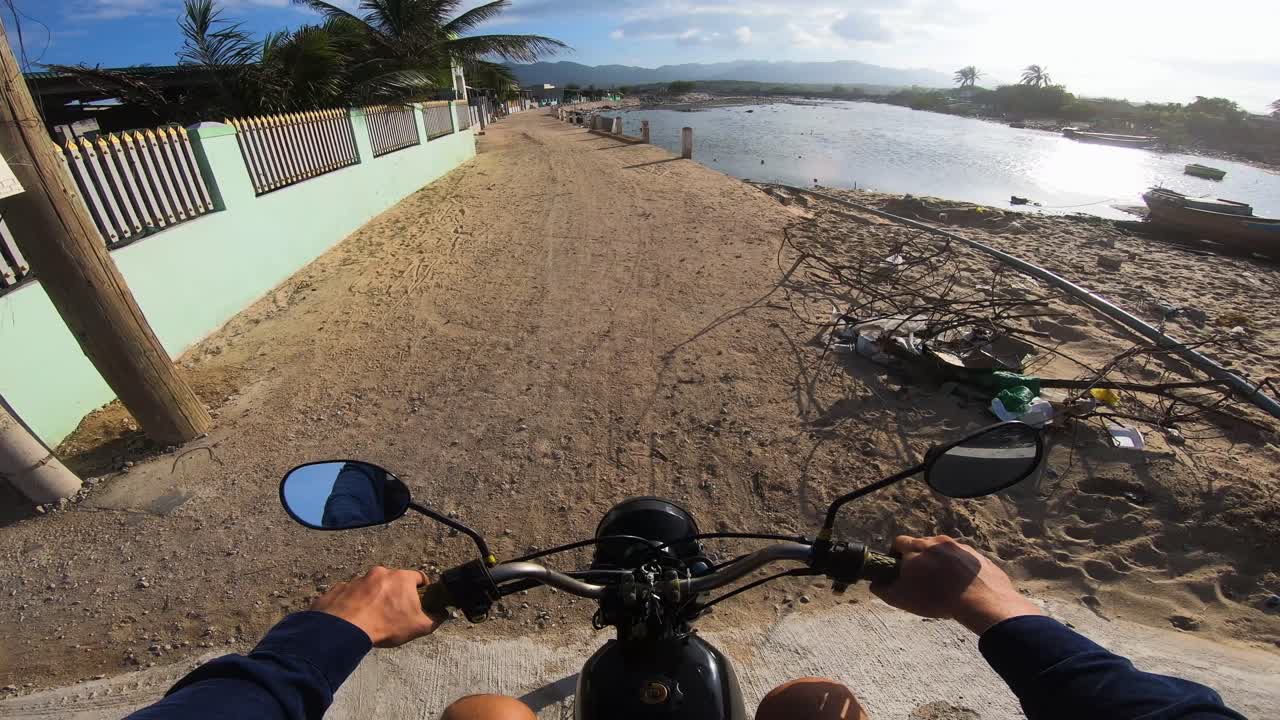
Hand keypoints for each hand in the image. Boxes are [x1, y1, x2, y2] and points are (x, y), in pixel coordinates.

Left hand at [310, 566, 441, 646]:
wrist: (346, 629)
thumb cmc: (385, 625)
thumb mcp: (419, 627)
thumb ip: (436, 619)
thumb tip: (444, 614)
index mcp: (401, 578)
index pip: (419, 577)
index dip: (422, 589)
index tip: (421, 599)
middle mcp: (380, 573)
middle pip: (393, 580)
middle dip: (395, 593)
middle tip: (394, 611)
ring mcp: (358, 579)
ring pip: (371, 586)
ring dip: (373, 597)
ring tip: (372, 616)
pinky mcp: (340, 588)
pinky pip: (350, 593)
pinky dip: (354, 602)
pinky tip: (354, 617)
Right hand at [870, 535, 1043, 634]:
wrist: (980, 600)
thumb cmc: (935, 597)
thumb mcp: (901, 598)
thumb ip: (883, 589)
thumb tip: (876, 584)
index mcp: (917, 547)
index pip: (899, 542)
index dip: (896, 555)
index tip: (899, 569)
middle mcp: (939, 541)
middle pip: (923, 545)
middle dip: (920, 559)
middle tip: (922, 579)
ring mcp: (961, 548)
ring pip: (946, 552)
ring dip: (942, 564)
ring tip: (944, 585)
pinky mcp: (979, 558)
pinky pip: (965, 561)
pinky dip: (961, 571)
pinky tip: (962, 588)